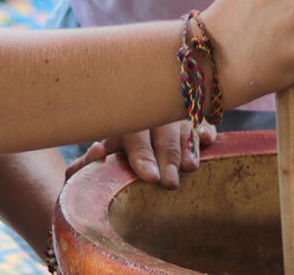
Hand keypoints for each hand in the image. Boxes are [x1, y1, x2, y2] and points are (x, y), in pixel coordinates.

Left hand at [66, 120, 215, 186]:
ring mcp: (171, 112)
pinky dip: (206, 126)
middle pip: (162, 131)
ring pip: (183, 123)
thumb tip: (97, 153)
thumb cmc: (112, 144)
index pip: (134, 135)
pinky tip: (209, 138)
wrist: (122, 110)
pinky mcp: (191, 114)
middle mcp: (149, 112)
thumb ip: (84, 164)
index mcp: (123, 120)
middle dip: (167, 157)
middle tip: (170, 182)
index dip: (143, 155)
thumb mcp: (94, 154)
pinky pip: (202, 116)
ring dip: (188, 145)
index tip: (150, 177)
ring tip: (190, 167)